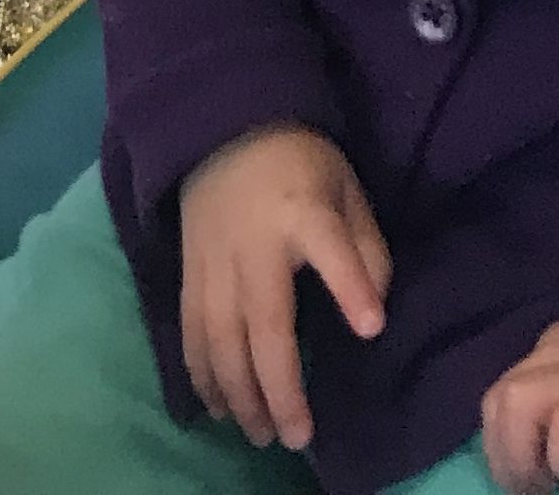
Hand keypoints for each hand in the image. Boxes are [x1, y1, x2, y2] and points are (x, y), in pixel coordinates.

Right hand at [179, 126, 386, 452]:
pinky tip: (217, 406)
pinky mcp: (188, 269)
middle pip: (264, 321)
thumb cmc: (299, 162)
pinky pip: (190, 329)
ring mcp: (213, 258)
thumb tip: (370, 316)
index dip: (349, 286)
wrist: (222, 120)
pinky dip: (201, 373)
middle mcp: (253, 242)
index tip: (371, 328)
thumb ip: (364, 249)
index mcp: (302, 210)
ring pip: (220, 337)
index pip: (328, 246)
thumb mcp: (346, 187)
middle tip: (297, 438)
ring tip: (259, 433)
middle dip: (279, 386)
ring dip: (238, 392)